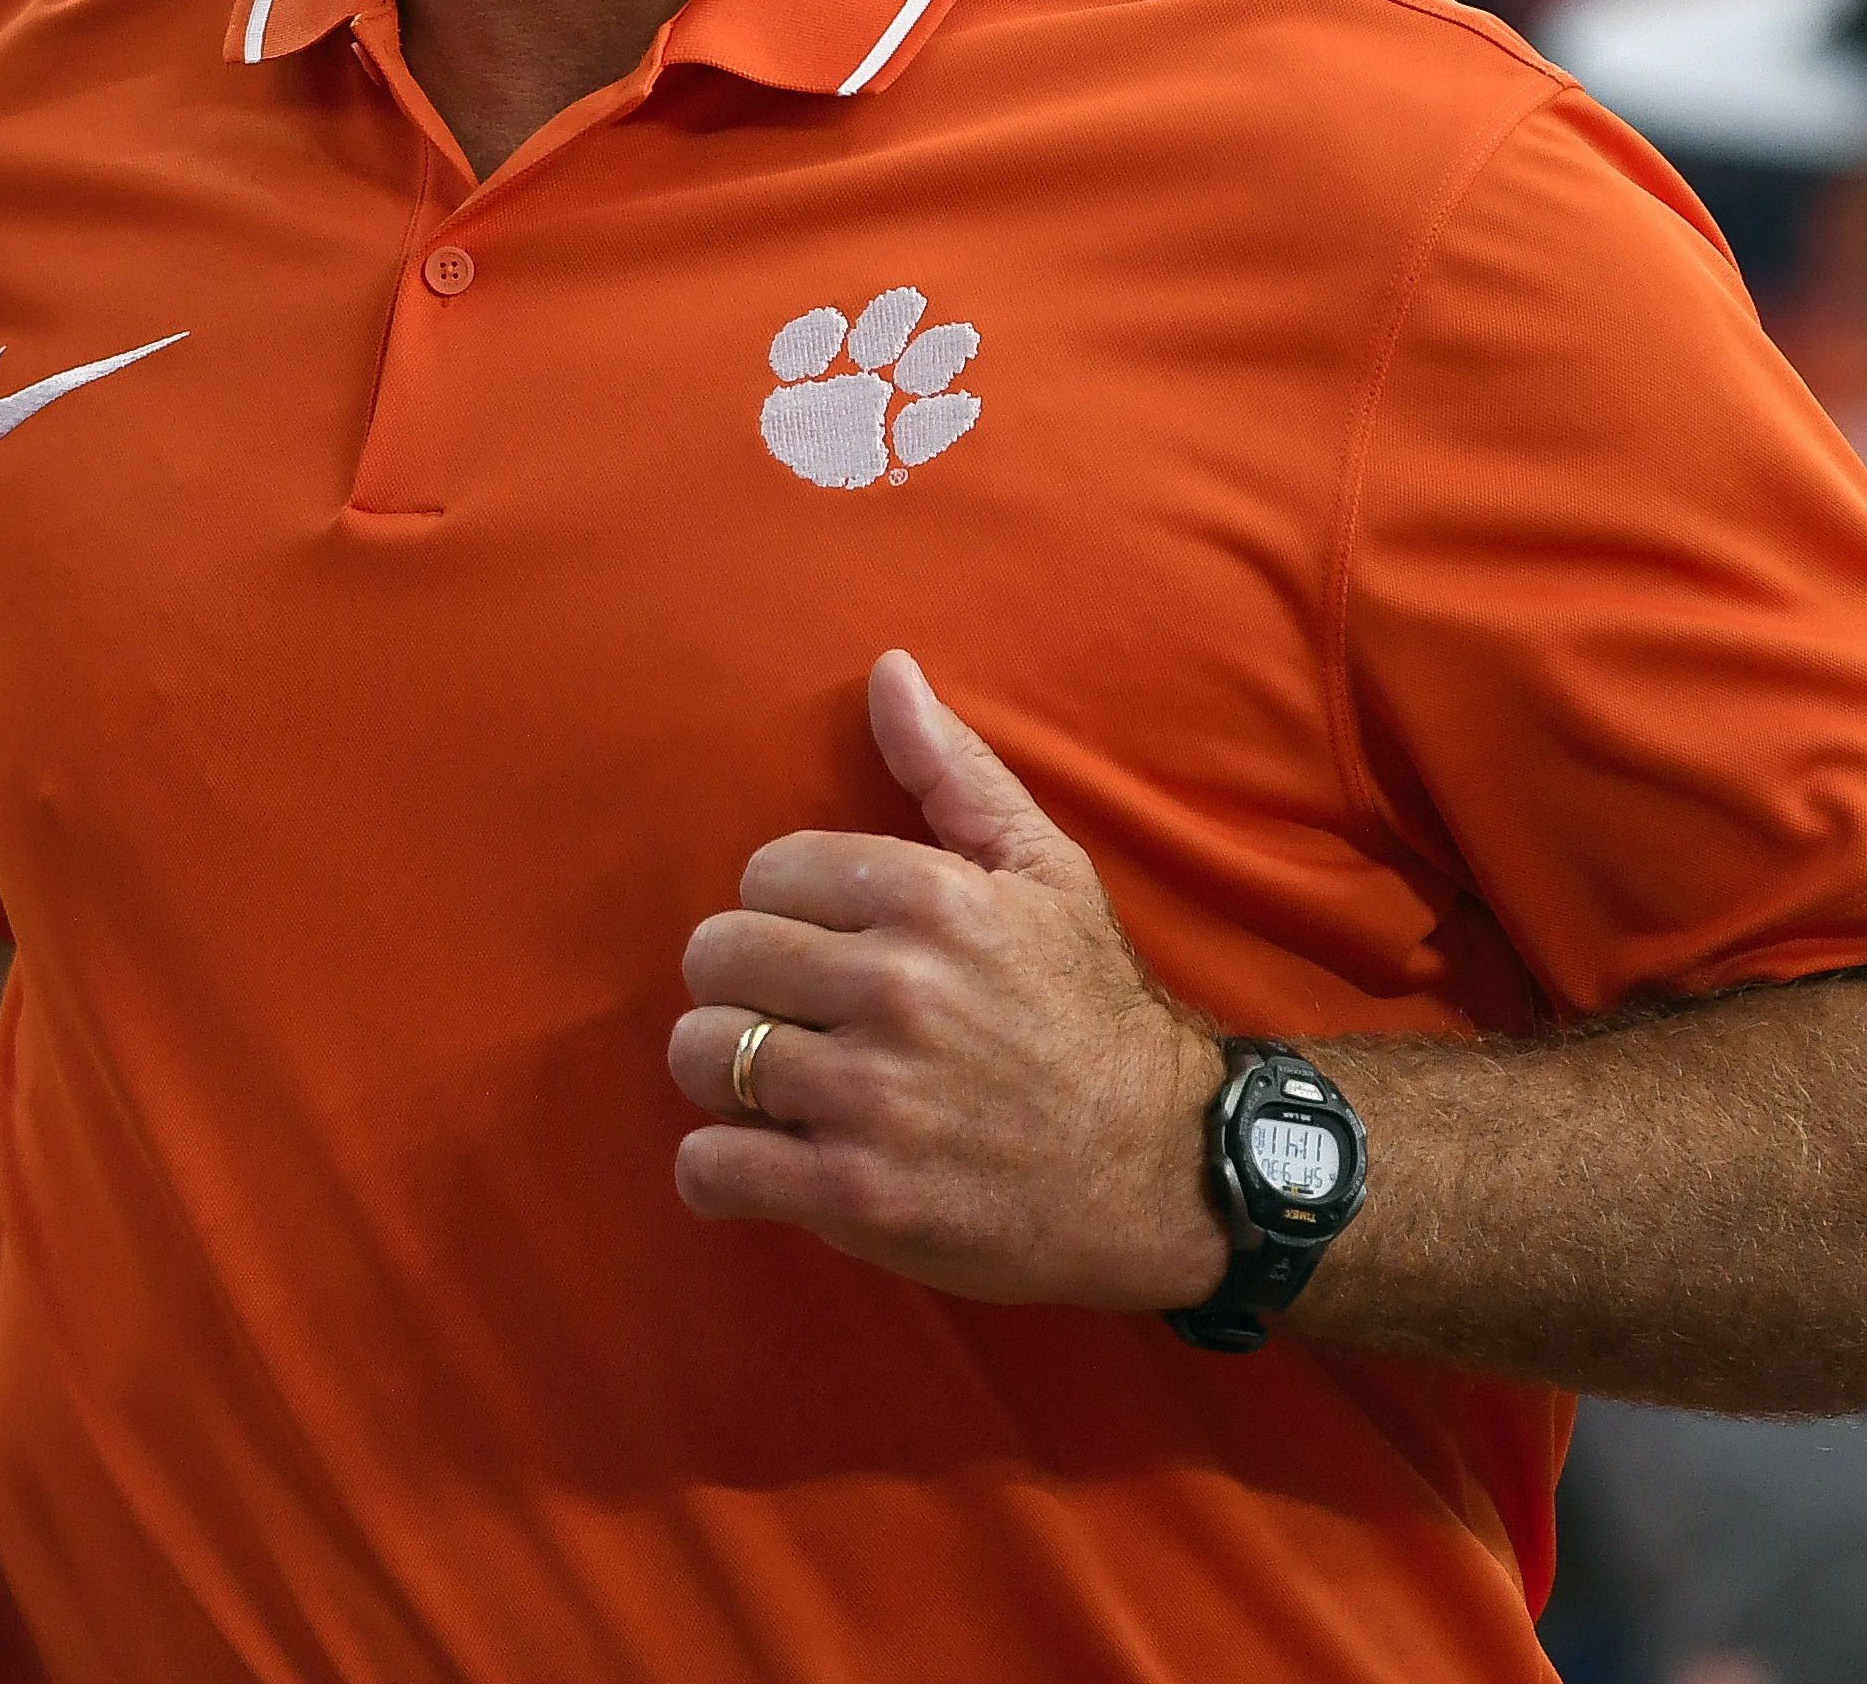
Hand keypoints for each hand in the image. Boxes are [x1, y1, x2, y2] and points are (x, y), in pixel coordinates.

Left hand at [667, 649, 1229, 1311]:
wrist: (1165, 1169)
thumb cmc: (1092, 1012)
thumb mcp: (1044, 873)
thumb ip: (953, 771)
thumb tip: (888, 670)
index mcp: (928, 899)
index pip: (763, 873)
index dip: (783, 911)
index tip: (821, 948)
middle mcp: (893, 988)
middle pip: (715, 956)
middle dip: (739, 986)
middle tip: (787, 1016)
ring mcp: (871, 1097)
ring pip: (701, 1053)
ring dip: (723, 1075)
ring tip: (772, 1087)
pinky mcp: (856, 1197)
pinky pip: (711, 1166)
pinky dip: (717, 1170)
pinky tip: (760, 1162)